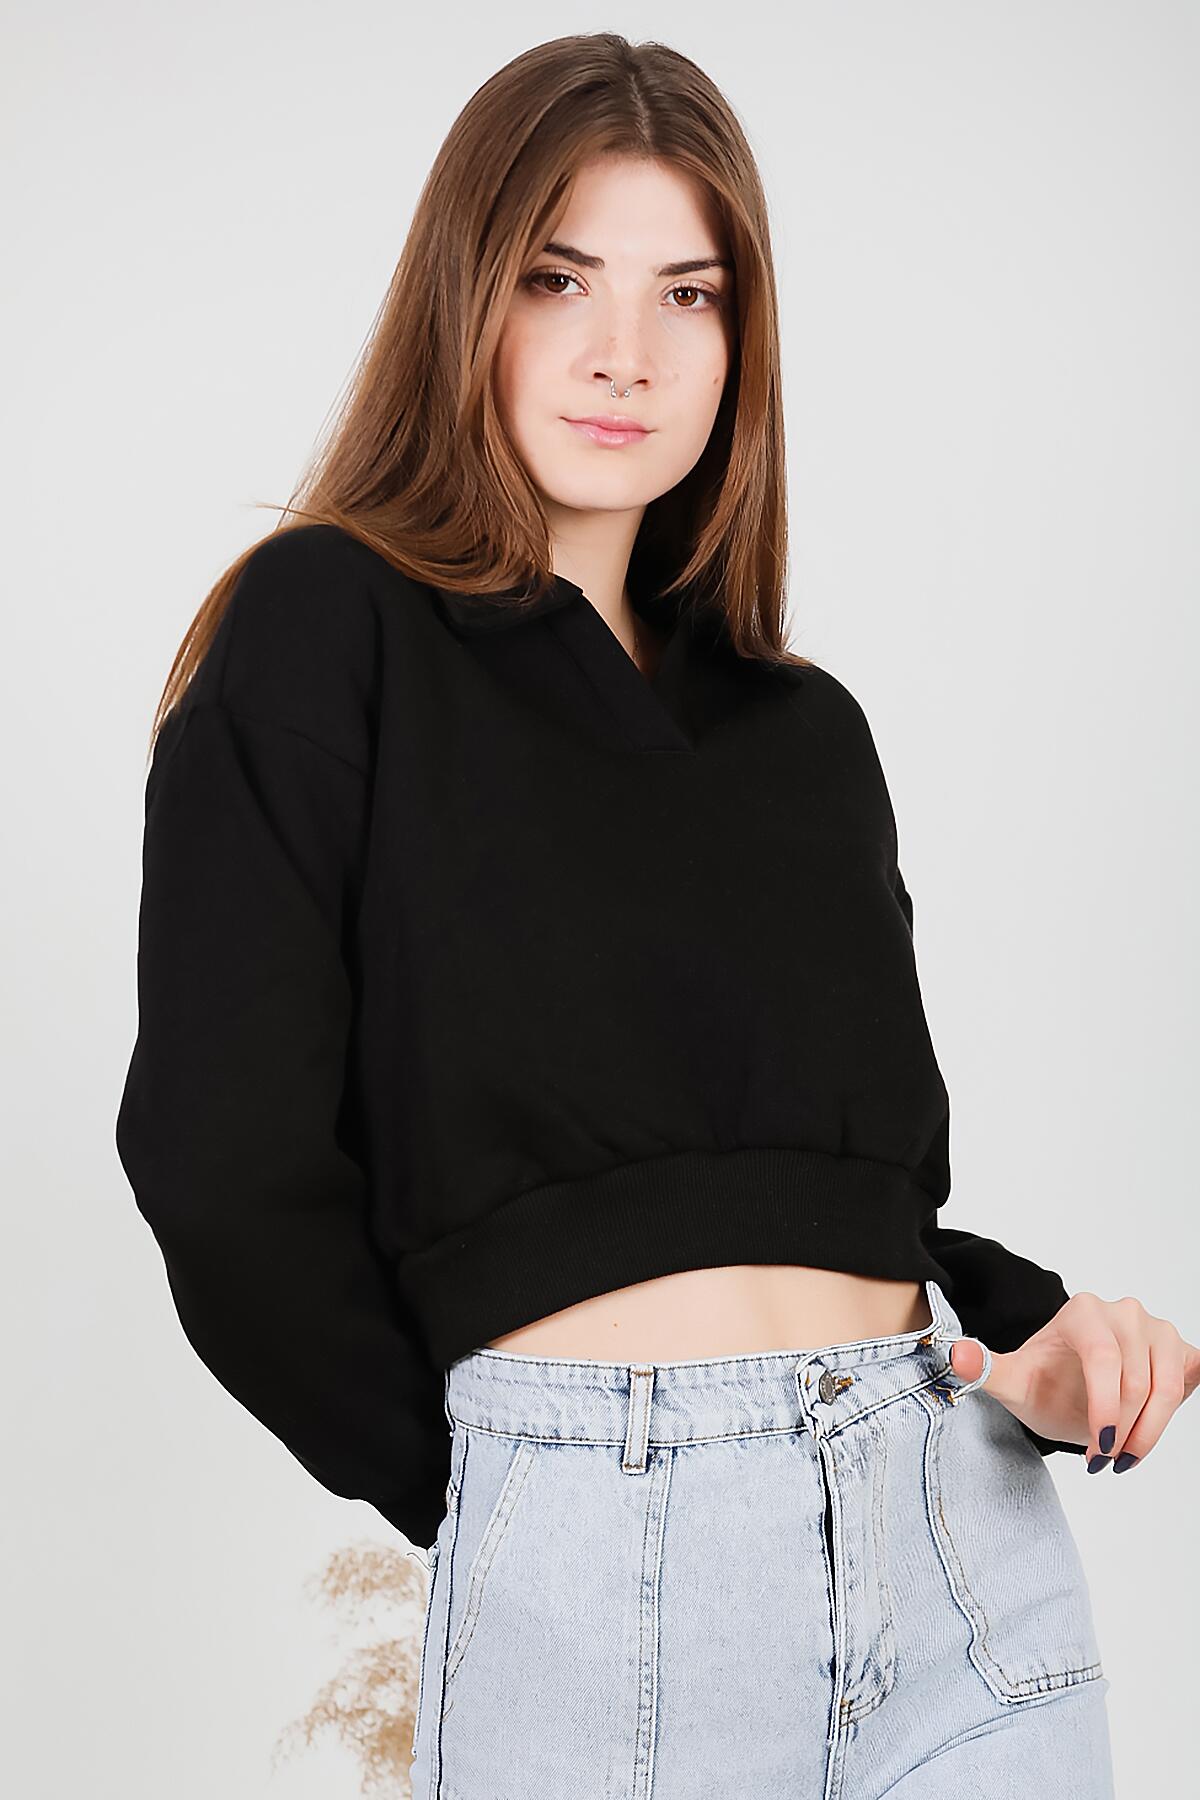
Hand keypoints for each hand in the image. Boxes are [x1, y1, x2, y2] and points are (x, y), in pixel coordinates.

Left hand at [947, 1292, 1199, 1471]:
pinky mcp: (1183, 1349)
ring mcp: (1158, 1328)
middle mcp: (1125, 1311)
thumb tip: (954, 1355)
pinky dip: (1171, 1416)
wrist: (1073, 1385)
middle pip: (1137, 1380)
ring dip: (1149, 1432)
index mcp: (1084, 1311)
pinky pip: (1191, 1381)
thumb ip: (985, 1369)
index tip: (1097, 1453)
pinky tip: (1147, 1430)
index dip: (1105, 1411)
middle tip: (1102, 1460)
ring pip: (1168, 1387)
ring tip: (1123, 1456)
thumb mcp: (1014, 1382)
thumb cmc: (1046, 1382)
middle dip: (1122, 1431)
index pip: (1105, 1361)